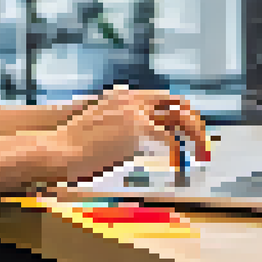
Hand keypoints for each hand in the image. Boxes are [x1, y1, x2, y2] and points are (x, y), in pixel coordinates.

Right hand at [52, 86, 210, 184]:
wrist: (58, 146)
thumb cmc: (70, 142)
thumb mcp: (95, 125)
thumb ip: (115, 126)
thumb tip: (128, 142)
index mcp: (123, 96)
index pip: (164, 97)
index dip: (181, 112)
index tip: (190, 127)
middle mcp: (132, 100)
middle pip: (177, 103)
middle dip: (194, 121)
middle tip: (204, 140)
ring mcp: (135, 113)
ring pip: (179, 118)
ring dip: (195, 135)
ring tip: (202, 153)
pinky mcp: (137, 129)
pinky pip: (170, 139)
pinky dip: (180, 152)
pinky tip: (182, 164)